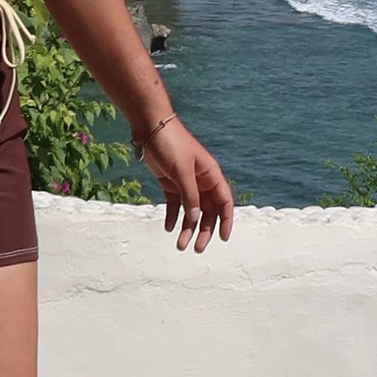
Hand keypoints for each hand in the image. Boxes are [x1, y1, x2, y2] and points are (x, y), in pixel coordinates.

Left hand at [141, 112, 233, 252]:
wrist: (150, 127)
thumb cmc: (171, 144)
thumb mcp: (182, 171)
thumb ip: (190, 196)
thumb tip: (196, 218)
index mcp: (211, 175)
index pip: (224, 201)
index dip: (226, 220)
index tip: (223, 238)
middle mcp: (201, 180)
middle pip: (207, 211)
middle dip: (204, 231)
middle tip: (196, 249)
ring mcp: (186, 182)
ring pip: (191, 211)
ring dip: (187, 228)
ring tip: (179, 245)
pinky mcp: (170, 182)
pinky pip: (175, 205)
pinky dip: (173, 217)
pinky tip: (168, 228)